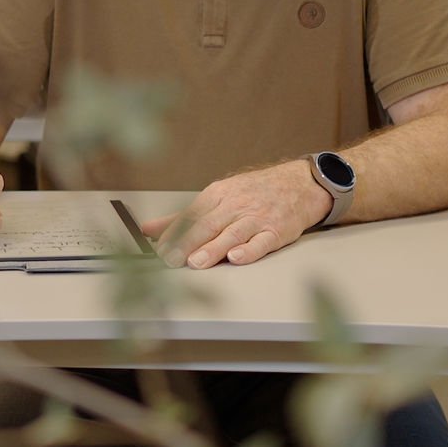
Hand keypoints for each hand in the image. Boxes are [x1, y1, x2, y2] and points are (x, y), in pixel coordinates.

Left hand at [143, 159, 331, 267]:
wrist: (299, 183)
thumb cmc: (254, 193)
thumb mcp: (217, 197)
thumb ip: (182, 217)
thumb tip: (148, 230)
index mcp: (218, 195)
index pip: (191, 215)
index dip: (174, 234)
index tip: (159, 250)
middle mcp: (235, 205)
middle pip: (208, 224)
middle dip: (188, 243)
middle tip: (171, 259)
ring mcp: (257, 218)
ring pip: (232, 233)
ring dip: (214, 248)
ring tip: (197, 262)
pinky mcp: (276, 230)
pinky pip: (262, 241)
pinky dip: (249, 250)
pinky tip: (237, 257)